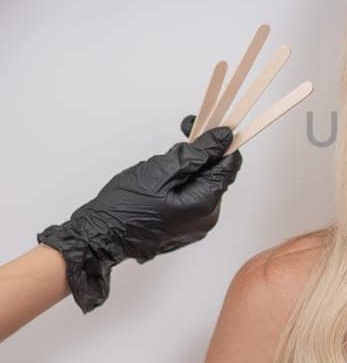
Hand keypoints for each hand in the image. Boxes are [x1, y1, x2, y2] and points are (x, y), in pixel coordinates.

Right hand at [36, 116, 242, 313]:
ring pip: (201, 185)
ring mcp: (196, 225)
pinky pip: (191, 198)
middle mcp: (207, 218)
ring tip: (159, 167)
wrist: (100, 236)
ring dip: (186, 169)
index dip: (219, 142)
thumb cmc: (125, 206)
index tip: (205, 126)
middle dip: (198, 154)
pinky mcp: (184, 228)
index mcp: (205, 203)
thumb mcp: (161, 170)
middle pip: (215, 174)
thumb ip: (197, 154)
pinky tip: (159, 183)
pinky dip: (180, 184)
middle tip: (175, 143)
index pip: (230, 164)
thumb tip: (222, 139)